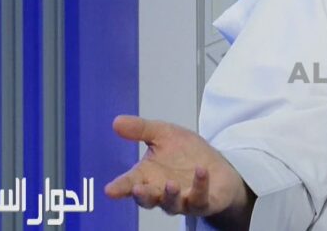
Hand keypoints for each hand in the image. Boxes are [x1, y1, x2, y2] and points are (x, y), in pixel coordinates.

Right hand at [104, 115, 254, 221]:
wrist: (217, 168)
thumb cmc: (187, 154)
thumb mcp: (165, 134)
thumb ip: (141, 130)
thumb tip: (116, 121)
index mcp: (148, 178)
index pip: (130, 184)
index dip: (120, 187)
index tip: (109, 190)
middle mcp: (162, 193)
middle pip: (148, 199)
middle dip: (143, 196)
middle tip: (137, 189)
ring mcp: (183, 200)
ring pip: (172, 204)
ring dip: (171, 195)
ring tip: (171, 184)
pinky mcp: (203, 203)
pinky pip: (200, 199)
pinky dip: (200, 186)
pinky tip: (201, 171)